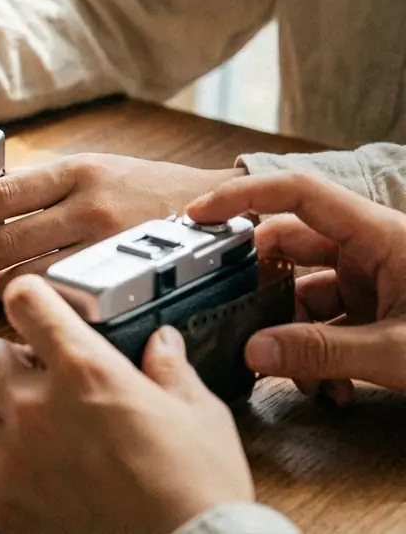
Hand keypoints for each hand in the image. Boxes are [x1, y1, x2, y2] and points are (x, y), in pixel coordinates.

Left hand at [0, 153, 246, 294]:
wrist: (225, 209)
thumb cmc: (150, 193)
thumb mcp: (98, 171)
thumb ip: (48, 188)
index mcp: (76, 170)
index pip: (0, 193)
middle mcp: (89, 203)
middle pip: (6, 238)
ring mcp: (108, 243)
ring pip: (32, 273)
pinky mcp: (125, 276)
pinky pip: (67, 298)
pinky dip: (40, 305)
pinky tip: (28, 310)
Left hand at [0, 276, 252, 533]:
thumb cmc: (198, 488)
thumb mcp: (199, 414)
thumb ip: (170, 371)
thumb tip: (162, 343)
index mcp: (85, 369)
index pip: (26, 301)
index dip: (29, 298)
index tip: (34, 307)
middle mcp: (37, 407)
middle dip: (3, 363)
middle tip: (29, 379)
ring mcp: (14, 459)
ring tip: (18, 433)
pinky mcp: (5, 507)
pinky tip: (14, 479)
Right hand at [187, 171, 405, 402]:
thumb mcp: (398, 353)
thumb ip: (320, 352)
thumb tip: (252, 353)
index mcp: (380, 235)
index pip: (295, 193)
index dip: (241, 196)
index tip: (196, 216)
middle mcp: (374, 248)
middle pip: (291, 248)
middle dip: (260, 288)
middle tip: (227, 314)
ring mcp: (379, 280)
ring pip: (308, 293)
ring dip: (293, 334)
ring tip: (298, 377)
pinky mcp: (384, 311)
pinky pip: (332, 321)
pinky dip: (321, 352)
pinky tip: (333, 388)